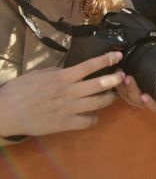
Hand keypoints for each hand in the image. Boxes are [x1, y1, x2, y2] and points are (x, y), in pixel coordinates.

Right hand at [0, 52, 123, 136]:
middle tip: (121, 76)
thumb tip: (72, 70)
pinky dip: (95, 118)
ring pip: (99, 103)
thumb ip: (59, 71)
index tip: (118, 55)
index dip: (107, 59)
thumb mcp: (40, 73)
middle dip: (115, 79)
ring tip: (112, 95)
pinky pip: (88, 121)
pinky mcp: (66, 124)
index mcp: (63, 77)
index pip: (90, 65)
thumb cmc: (21, 90)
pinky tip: (94, 115)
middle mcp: (70, 92)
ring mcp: (70, 109)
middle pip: (100, 84)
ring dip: (109, 98)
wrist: (7, 113)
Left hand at [116, 45, 155, 111]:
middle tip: (128, 78)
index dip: (151, 103)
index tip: (145, 95)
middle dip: (132, 90)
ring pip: (127, 98)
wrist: (154, 74)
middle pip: (138, 101)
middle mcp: (147, 101)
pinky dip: (118, 85)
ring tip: (121, 74)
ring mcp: (135, 98)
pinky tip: (116, 75)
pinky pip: (120, 93)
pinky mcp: (126, 93)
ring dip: (123, 87)